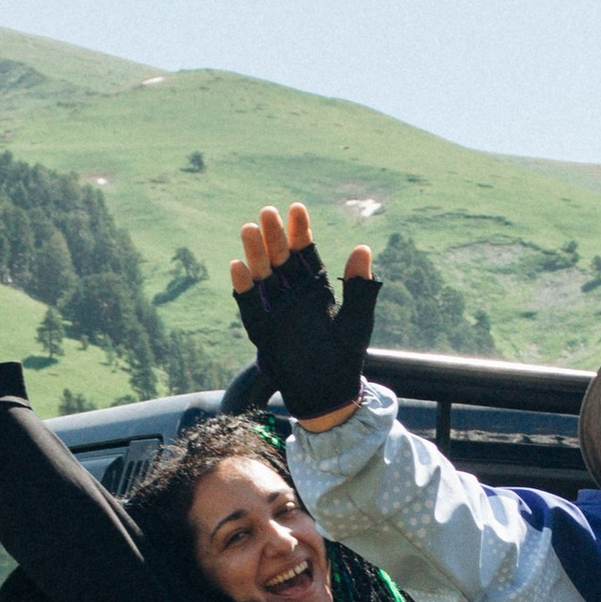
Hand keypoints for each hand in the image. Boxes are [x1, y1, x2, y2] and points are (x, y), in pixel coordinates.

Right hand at [231, 202, 378, 425]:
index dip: (300, 231)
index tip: (296, 208)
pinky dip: (244, 288)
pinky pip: (250, 306)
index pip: (306, 254)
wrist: (328, 393)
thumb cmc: (346, 355)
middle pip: (280, 260)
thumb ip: (361, 287)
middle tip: (267, 211)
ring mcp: (275, 311)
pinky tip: (238, 266)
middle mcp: (293, 296)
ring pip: (263, 277)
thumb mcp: (358, 320)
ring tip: (249, 229)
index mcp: (316, 289)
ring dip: (255, 254)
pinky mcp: (262, 330)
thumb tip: (362, 247)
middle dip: (274, 237)